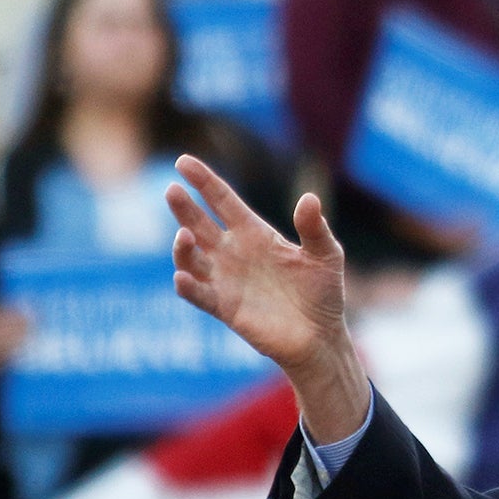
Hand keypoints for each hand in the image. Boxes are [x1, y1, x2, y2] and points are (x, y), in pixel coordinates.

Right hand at [167, 156, 345, 370]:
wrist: (321, 336)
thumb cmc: (323, 293)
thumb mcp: (326, 255)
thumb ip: (314, 228)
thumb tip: (308, 198)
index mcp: (255, 233)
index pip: (222, 200)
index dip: (203, 181)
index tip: (182, 162)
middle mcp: (234, 253)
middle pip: (199, 223)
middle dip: (184, 208)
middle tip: (172, 191)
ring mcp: (226, 280)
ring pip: (192, 258)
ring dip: (183, 247)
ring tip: (185, 235)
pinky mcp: (225, 308)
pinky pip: (199, 294)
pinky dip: (188, 286)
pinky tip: (183, 276)